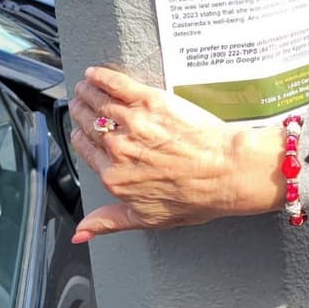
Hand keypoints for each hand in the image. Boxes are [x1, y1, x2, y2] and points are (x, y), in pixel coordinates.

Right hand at [69, 67, 285, 241]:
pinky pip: (115, 84)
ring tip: (85, 86)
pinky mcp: (150, 100)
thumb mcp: (148, 218)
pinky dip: (102, 77)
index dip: (80, 136)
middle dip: (81, 111)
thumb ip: (109, 222)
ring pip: (98, 101)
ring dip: (87, 92)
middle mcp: (117, 148)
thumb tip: (81, 233)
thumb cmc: (197, 195)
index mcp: (113, 176)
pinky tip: (96, 74)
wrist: (227, 170)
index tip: (80, 130)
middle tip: (80, 104)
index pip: (84, 149)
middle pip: (88, 123)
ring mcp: (132, 122)